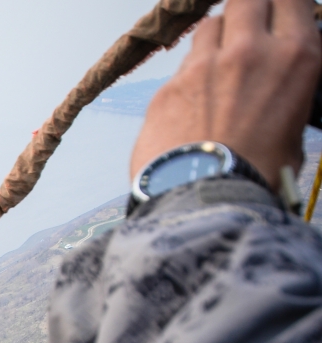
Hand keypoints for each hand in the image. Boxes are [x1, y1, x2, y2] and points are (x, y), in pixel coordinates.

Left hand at [130, 0, 320, 184]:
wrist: (206, 202)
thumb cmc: (258, 174)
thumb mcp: (296, 127)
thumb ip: (288, 89)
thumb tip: (279, 83)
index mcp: (294, 57)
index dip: (283, 5)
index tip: (279, 13)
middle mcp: (248, 51)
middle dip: (248, 10)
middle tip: (248, 29)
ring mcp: (203, 66)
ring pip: (209, 25)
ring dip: (216, 38)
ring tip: (218, 65)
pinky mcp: (168, 87)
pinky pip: (181, 66)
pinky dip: (189, 76)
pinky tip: (192, 103)